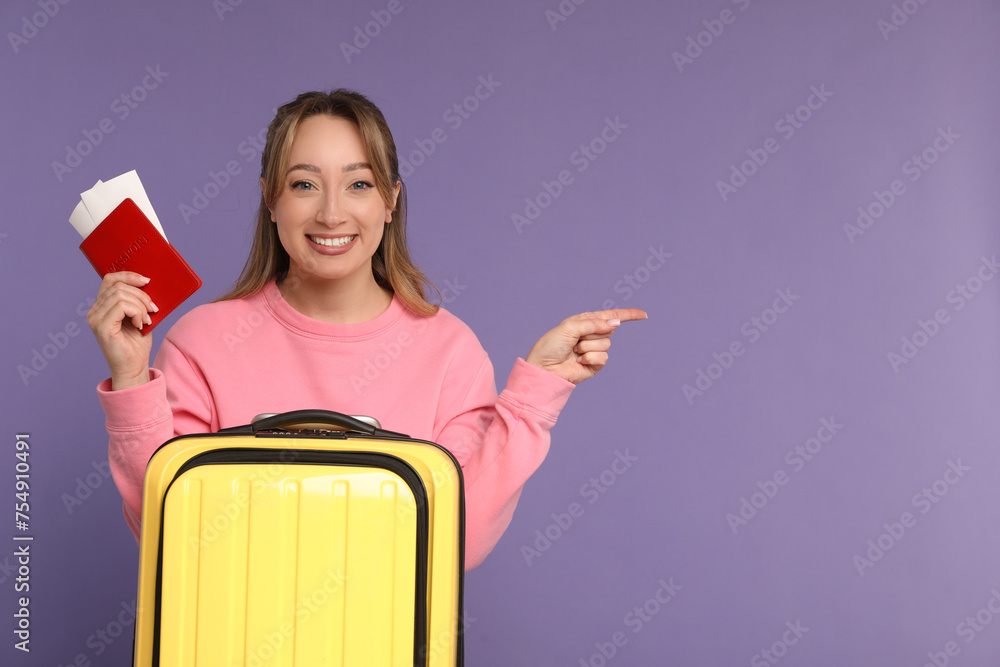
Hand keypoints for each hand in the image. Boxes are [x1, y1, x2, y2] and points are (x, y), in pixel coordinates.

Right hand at [86, 272, 157, 389]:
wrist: (134, 368)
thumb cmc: (137, 345)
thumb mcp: (140, 316)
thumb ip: (138, 301)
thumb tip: (149, 283)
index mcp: (102, 306)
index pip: (110, 279)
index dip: (129, 276)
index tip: (147, 281)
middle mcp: (94, 311)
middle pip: (118, 286)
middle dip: (141, 294)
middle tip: (153, 309)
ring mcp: (95, 318)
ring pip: (121, 294)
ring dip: (141, 305)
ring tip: (147, 319)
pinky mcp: (101, 326)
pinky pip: (121, 306)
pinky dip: (137, 312)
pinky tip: (141, 324)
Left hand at [525, 309, 646, 384]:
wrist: (544, 369)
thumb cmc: (551, 346)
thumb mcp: (570, 327)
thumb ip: (594, 324)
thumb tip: (616, 323)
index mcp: (585, 321)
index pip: (610, 316)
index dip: (628, 315)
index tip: (643, 314)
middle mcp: (591, 335)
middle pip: (609, 329)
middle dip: (592, 334)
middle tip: (575, 340)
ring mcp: (593, 350)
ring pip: (606, 344)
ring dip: (588, 347)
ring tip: (574, 352)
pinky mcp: (595, 364)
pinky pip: (603, 358)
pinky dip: (590, 358)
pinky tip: (578, 361)